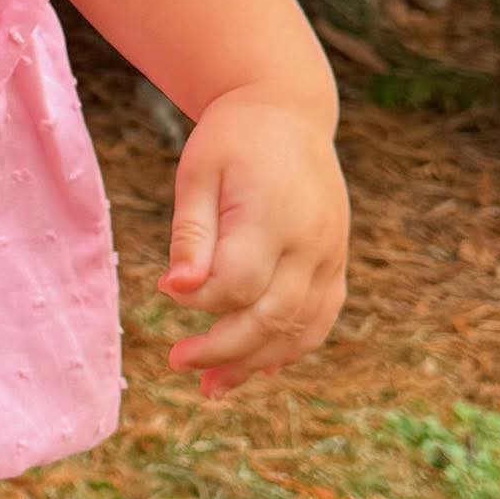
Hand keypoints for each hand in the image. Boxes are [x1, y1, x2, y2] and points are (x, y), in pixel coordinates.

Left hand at [156, 90, 348, 399]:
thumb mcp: (198, 173)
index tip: (163, 291)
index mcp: (272, 215)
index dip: (198, 299)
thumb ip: (191, 234)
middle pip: (270, 318)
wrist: (288, 111)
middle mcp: (310, 242)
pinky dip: (291, 348)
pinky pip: (320, 318)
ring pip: (300, 329)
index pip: (236, 284)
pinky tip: (257, 368)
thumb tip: (176, 291)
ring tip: (211, 388)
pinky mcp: (336, 262)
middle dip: (222, 350)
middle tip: (177, 361)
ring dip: (255, 364)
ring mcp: (329, 255)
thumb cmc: (232, 140)